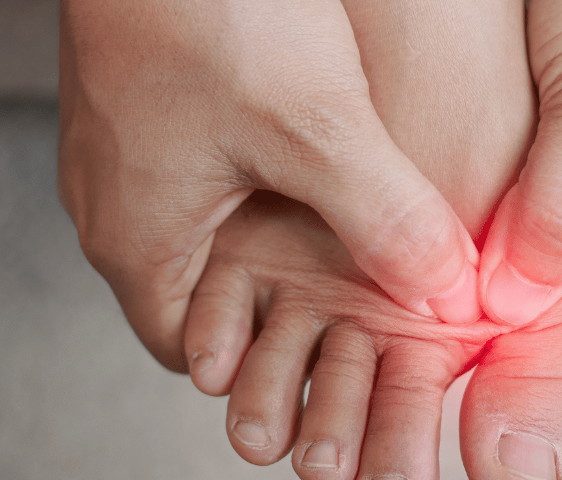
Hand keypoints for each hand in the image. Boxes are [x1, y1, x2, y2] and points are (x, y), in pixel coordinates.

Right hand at [57, 0, 479, 371]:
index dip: (263, 361)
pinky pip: (200, 177)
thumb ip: (384, 216)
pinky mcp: (146, 109)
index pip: (195, 353)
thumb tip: (445, 288)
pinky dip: (253, 188)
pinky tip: (303, 166)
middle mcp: (117, 208)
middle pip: (202, 296)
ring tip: (333, 236)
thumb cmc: (206, 8)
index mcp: (136, 240)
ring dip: (265, 244)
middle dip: (271, 307)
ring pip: (206, 233)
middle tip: (340, 303)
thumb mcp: (313, 126)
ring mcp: (126, 156)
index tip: (325, 351)